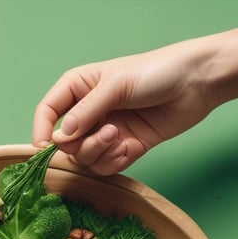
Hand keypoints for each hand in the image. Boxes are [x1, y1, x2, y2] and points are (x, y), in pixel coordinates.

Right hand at [32, 42, 215, 174]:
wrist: (196, 83)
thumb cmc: (157, 71)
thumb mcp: (116, 85)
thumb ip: (86, 111)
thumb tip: (60, 136)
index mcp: (79, 88)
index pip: (47, 111)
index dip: (41, 130)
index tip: (44, 147)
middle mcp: (89, 112)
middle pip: (65, 143)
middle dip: (82, 144)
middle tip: (107, 132)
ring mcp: (106, 132)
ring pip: (85, 158)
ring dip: (100, 153)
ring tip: (120, 137)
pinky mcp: (125, 148)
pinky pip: (106, 167)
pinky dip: (116, 161)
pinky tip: (131, 147)